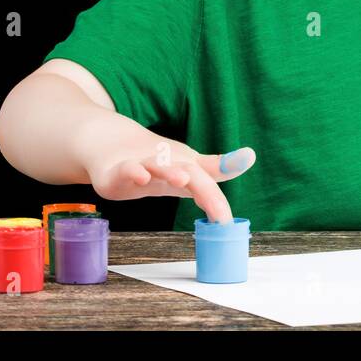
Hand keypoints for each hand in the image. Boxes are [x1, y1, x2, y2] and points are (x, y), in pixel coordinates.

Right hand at [86, 141, 255, 224]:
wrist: (111, 146)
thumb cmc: (157, 161)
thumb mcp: (187, 168)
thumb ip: (215, 169)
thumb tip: (249, 158)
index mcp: (186, 166)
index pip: (209, 176)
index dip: (226, 178)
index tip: (243, 175)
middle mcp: (168, 163)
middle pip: (190, 172)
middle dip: (206, 192)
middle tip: (221, 214)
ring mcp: (143, 165)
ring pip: (158, 165)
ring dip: (170, 171)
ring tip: (183, 180)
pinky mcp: (118, 171)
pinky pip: (127, 170)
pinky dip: (134, 172)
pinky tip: (142, 177)